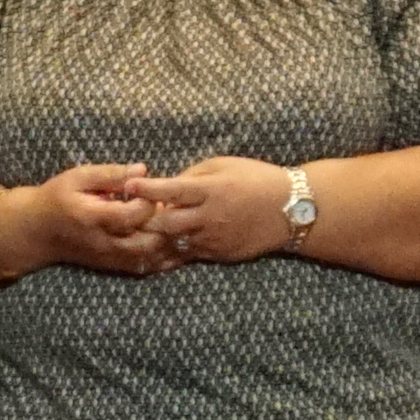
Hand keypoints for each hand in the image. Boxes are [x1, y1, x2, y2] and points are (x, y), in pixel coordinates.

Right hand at [0, 163, 181, 279]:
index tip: (149, 189)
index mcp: (93, 217)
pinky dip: (160, 256)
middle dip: (163, 223)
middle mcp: (103, 242)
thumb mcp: (79, 177)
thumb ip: (111, 174)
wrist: (38, 231)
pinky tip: (166, 240)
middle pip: (147, 241)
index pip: (133, 214)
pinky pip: (144, 267)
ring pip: (149, 257)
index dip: (149, 200)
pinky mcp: (112, 266)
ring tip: (166, 221)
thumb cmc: (58, 197)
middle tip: (162, 206)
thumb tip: (143, 170)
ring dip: (165, 240)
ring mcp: (109, 258)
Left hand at [148, 156, 303, 264]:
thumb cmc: (257, 179)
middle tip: (135, 211)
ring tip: (146, 227)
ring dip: (158, 235)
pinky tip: (166, 241)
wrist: (291, 209)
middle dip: (146, 218)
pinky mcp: (220, 254)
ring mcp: (215, 239)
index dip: (147, 188)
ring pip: (174, 242)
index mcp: (212, 190)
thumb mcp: (224, 165)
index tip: (129, 185)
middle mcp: (210, 217)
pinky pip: (189, 254)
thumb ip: (193, 175)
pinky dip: (175, 247)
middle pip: (165, 223)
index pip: (171, 190)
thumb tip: (167, 186)